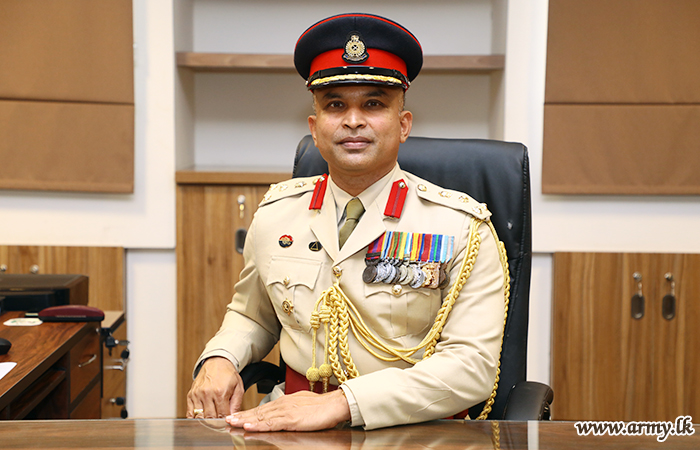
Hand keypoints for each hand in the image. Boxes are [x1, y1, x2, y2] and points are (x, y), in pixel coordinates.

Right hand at [187, 357, 244, 418]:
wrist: (217, 362)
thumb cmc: (228, 374)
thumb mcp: (238, 387)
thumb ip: (236, 404)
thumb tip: (232, 418)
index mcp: (220, 392)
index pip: (222, 415)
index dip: (225, 421)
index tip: (227, 422)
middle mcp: (207, 394)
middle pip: (210, 418)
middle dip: (216, 423)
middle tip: (220, 423)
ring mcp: (197, 394)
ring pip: (199, 417)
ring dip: (206, 421)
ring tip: (212, 420)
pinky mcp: (190, 394)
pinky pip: (190, 412)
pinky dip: (195, 418)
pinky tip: (201, 418)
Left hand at [225, 389, 350, 431]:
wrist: (335, 405)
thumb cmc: (322, 407)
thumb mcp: (302, 406)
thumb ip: (290, 410)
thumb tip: (283, 415)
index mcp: (285, 402)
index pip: (263, 408)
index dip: (248, 412)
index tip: (236, 416)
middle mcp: (283, 404)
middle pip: (258, 411)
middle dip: (241, 415)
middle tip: (226, 419)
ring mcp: (286, 411)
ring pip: (261, 417)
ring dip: (245, 419)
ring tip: (232, 422)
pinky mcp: (291, 419)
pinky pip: (271, 423)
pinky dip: (258, 424)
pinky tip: (249, 425)